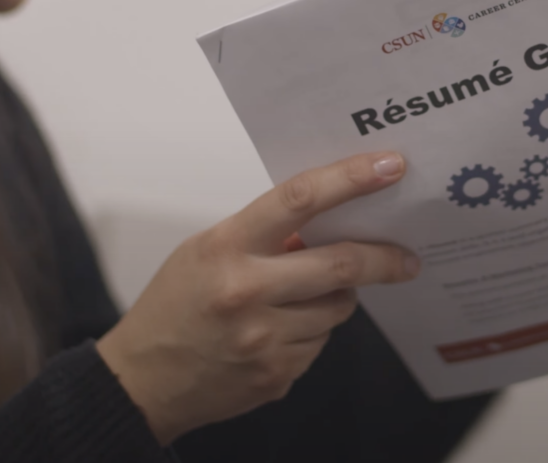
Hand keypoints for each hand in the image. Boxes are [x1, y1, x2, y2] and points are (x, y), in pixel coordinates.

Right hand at [96, 151, 420, 444]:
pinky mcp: (276, 374)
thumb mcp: (205, 252)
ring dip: (335, 298)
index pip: (299, 199)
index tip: (389, 165)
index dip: (350, 178)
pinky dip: (310, 333)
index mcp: (225, 247)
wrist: (141, 382)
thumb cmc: (172, 308)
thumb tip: (326, 224)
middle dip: (383, 259)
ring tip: (300, 299)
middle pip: (340, 264)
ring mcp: (263, 338)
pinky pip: (319, 344)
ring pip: (337, 308)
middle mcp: (246, 291)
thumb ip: (261, 236)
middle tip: (406, 258)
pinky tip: (276, 334)